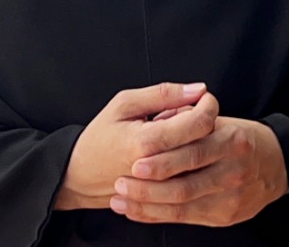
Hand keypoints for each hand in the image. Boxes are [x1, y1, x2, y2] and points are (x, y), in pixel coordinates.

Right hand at [55, 83, 218, 210]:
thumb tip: (198, 89)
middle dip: (202, 121)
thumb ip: (163, 94)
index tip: (203, 98)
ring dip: (195, 142)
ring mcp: (164, 187)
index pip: (200, 123)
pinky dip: (189, 161)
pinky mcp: (166, 198)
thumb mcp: (125, 104)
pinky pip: (192, 176)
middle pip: (206, 141)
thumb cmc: (99, 138)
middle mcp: (159, 169)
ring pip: (202, 160)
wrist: (80, 176)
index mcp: (147, 142)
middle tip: (183, 113)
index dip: (208, 105)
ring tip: (173, 135)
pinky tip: (171, 153)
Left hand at [108, 117, 288, 226]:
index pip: (192, 151)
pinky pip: (185, 219)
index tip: (135, 161)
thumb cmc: (240, 139)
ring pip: (182, 205)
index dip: (162, 159)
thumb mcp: (221, 119)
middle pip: (184, 184)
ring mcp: (230, 196)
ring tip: (121, 199)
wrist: (277, 164)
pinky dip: (156, 215)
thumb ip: (189, 117)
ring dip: (147, 204)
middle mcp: (233, 170)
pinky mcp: (226, 215)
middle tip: (121, 184)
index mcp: (231, 139)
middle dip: (148, 187)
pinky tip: (137, 210)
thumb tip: (158, 118)